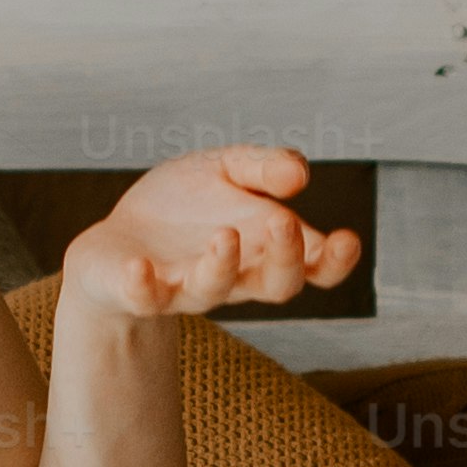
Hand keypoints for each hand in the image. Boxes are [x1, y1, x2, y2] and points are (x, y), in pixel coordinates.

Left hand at [61, 144, 365, 317]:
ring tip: (224, 236)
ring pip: (214, 292)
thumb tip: (300, 174)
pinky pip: (147, 298)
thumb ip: (263, 168)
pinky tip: (140, 265)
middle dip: (286, 259)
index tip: (347, 239)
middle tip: (284, 222)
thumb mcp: (225, 169)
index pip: (314, 266)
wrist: (119, 239)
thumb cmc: (183, 205)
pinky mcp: (142, 293)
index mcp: (265, 248)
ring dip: (222, 266)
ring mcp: (188, 288)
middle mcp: (235, 276)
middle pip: (276, 286)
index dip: (335, 261)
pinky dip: (144, 285)